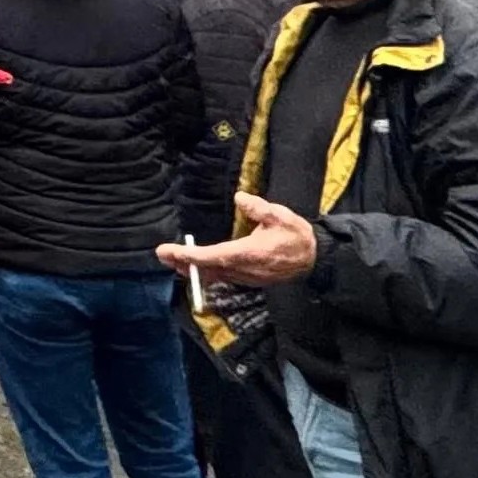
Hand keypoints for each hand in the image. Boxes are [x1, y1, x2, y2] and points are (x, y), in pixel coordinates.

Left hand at [158, 193, 318, 286]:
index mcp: (249, 253)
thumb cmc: (296, 236)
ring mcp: (247, 277)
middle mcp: (244, 269)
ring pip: (214, 275)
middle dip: (183, 263)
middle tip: (162, 254)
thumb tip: (239, 198)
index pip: (213, 256)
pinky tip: (196, 268)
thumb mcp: (281, 216)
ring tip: (172, 260)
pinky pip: (223, 277)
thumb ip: (259, 208)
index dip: (191, 256)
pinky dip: (207, 272)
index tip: (172, 252)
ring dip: (192, 269)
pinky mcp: (250, 279)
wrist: (315, 260)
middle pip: (209, 268)